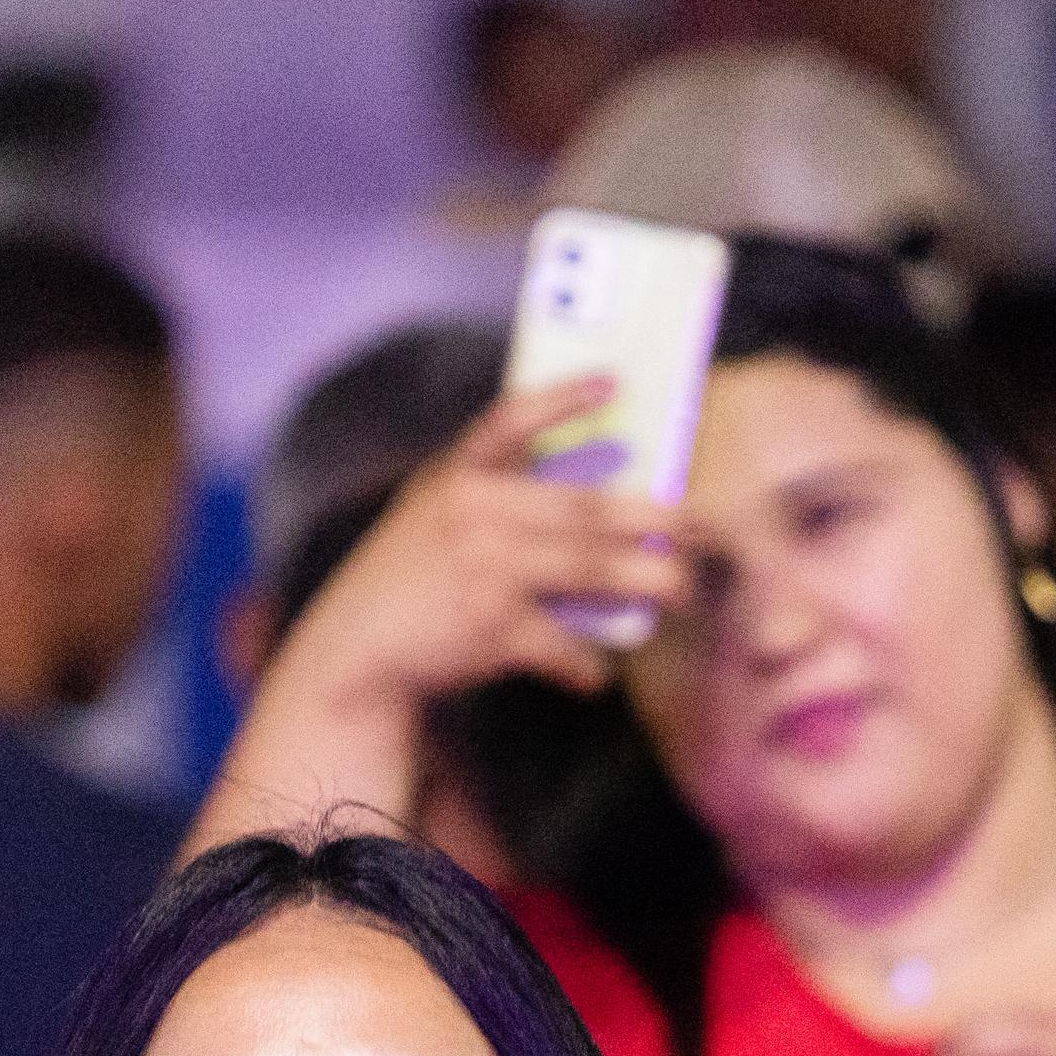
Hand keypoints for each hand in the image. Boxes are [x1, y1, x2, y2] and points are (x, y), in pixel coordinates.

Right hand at [288, 377, 691, 707]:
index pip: (510, 420)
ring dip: (648, 583)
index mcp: (458, 476)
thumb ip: (492, 496)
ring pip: (592, 570)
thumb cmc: (412, 579)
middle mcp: (473, 513)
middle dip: (653, 517)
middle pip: (586, 508)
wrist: (357, 650)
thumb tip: (590, 505)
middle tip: (698, 526)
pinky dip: (586, 664)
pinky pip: (564, 643)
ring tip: (682, 592)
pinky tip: (595, 674)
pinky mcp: (491, 627)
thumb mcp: (434, 515)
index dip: (561, 400)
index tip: (613, 381)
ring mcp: (484, 568)